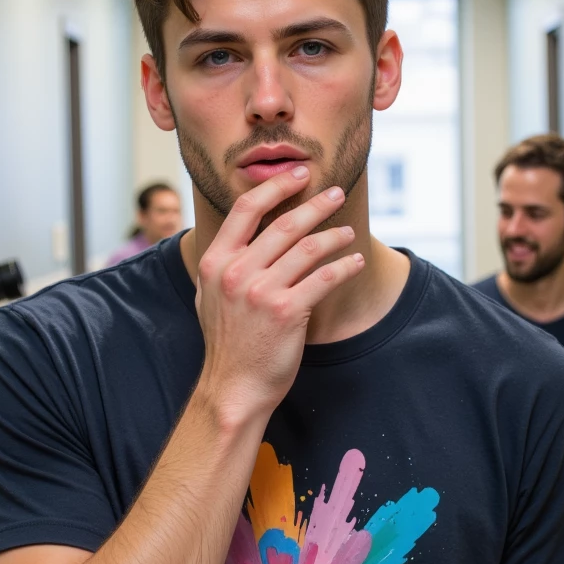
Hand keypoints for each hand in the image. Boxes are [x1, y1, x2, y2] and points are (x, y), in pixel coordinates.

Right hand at [195, 168, 363, 423]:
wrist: (233, 388)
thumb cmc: (227, 343)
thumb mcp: (208, 296)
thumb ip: (222, 264)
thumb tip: (236, 233)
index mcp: (215, 262)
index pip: (246, 209)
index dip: (275, 187)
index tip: (298, 176)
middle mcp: (236, 272)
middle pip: (283, 224)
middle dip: (315, 204)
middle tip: (335, 193)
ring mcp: (261, 291)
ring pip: (308, 249)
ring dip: (335, 236)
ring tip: (348, 233)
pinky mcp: (286, 311)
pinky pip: (324, 278)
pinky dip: (344, 266)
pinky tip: (355, 262)